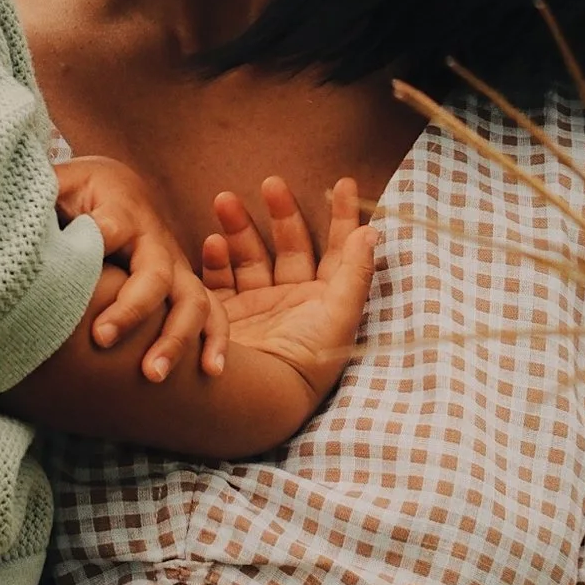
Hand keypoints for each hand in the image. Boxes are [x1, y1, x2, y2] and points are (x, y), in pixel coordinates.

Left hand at [56, 154, 225, 382]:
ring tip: (153, 374)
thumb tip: (11, 211)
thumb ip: (39, 195)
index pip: (110, 226)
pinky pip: (211, 312)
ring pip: (190, 299)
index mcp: (118, 209)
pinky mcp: (185, 285)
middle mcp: (153, 238)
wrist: (119, 186)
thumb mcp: (59, 183)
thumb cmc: (79, 192)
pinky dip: (215, 341)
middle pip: (155, 273)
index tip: (76, 264)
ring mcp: (175, 263)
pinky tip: (210, 372)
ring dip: (175, 338)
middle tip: (101, 339)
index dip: (99, 242)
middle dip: (132, 310)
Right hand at [197, 175, 376, 430]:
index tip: (342, 182)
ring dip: (238, 226)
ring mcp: (256, 305)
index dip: (342, 215)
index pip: (338, 248)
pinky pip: (218, 279)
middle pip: (288, 243)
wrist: (258, 402)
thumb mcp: (338, 316)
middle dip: (281, 211)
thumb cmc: (306, 362)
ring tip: (224, 200)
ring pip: (249, 253)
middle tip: (271, 182)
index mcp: (324, 297)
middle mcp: (291, 298)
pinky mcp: (224, 316)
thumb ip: (355, 272)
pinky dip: (214, 259)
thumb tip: (372, 231)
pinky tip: (211, 243)